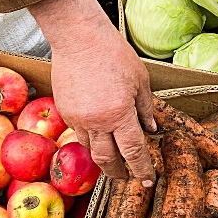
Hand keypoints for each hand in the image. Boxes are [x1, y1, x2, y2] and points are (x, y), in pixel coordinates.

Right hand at [29, 0, 155, 180]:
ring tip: (113, 160)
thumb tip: (152, 129)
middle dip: (119, 173)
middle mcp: (97, 122)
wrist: (79, 38)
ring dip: (103, 158)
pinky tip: (99, 136)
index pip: (133, 152)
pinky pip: (79, 133)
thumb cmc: (113, 54)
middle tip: (127, 177)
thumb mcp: (140, 81)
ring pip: (91, 149)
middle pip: (108, 160)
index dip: (142, 169)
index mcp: (120, 115)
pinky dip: (91, 139)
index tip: (148, 180)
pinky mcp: (65, 111)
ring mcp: (78, 118)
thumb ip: (146, 109)